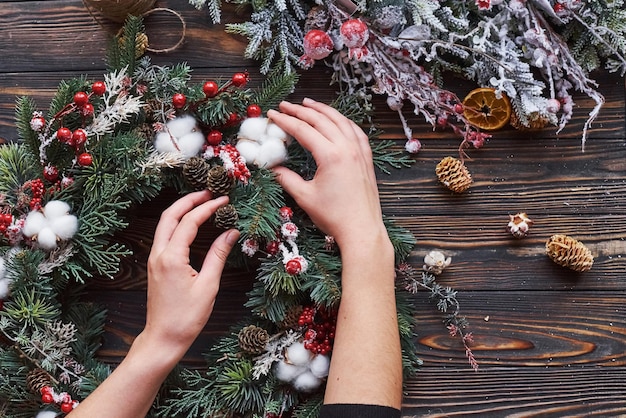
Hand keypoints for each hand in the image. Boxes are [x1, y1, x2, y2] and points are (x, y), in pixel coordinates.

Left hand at [143, 190, 239, 355]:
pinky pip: (164, 235)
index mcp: (171, 257)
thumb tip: (231, 232)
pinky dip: (177, 223)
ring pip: (164, 224)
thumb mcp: (209, 285)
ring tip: (201, 202)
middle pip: (170, 215)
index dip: (208, 208)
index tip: (224, 200)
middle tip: (209, 192)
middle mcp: (158, 254)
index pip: (189, 222)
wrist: (163, 338)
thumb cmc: (187, 317)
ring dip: (181, 209)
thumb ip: (218, 255)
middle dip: (189, 200)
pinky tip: (191, 223)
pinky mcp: (155, 265)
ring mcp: (153, 259)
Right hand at [268, 99, 384, 247]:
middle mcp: (347, 148)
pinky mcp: (366, 158)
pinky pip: (355, 131)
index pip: (303, 130)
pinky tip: (337, 120)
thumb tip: (272, 167)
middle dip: (301, 110)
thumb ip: (286, 178)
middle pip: (321, 120)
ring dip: (323, 110)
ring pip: (340, 121)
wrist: (362, 229)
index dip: (285, 120)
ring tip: (308, 103)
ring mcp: (359, 152)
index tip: (272, 114)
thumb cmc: (333, 216)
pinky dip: (343, 121)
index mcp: (331, 155)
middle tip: (285, 105)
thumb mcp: (304, 197)